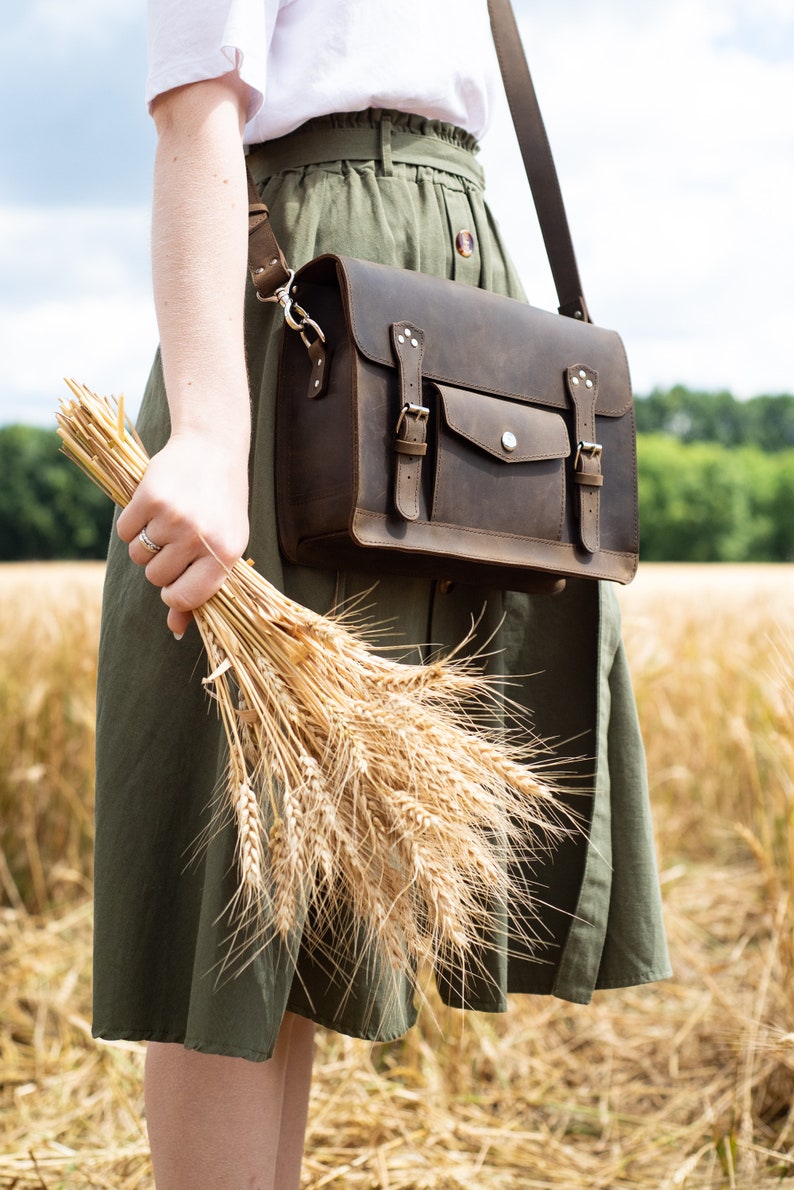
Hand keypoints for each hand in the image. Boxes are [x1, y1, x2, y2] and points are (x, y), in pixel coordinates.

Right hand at [117, 430, 249, 636]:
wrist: (212, 449)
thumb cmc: (221, 506)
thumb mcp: (224, 546)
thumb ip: (202, 588)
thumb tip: (176, 629)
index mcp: (226, 554)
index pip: (185, 598)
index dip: (173, 595)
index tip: (174, 584)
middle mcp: (201, 537)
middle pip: (156, 578)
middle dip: (160, 564)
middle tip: (177, 539)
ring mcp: (174, 517)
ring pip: (138, 556)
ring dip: (145, 543)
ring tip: (167, 521)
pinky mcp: (149, 497)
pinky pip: (124, 532)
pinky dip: (131, 524)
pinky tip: (152, 508)